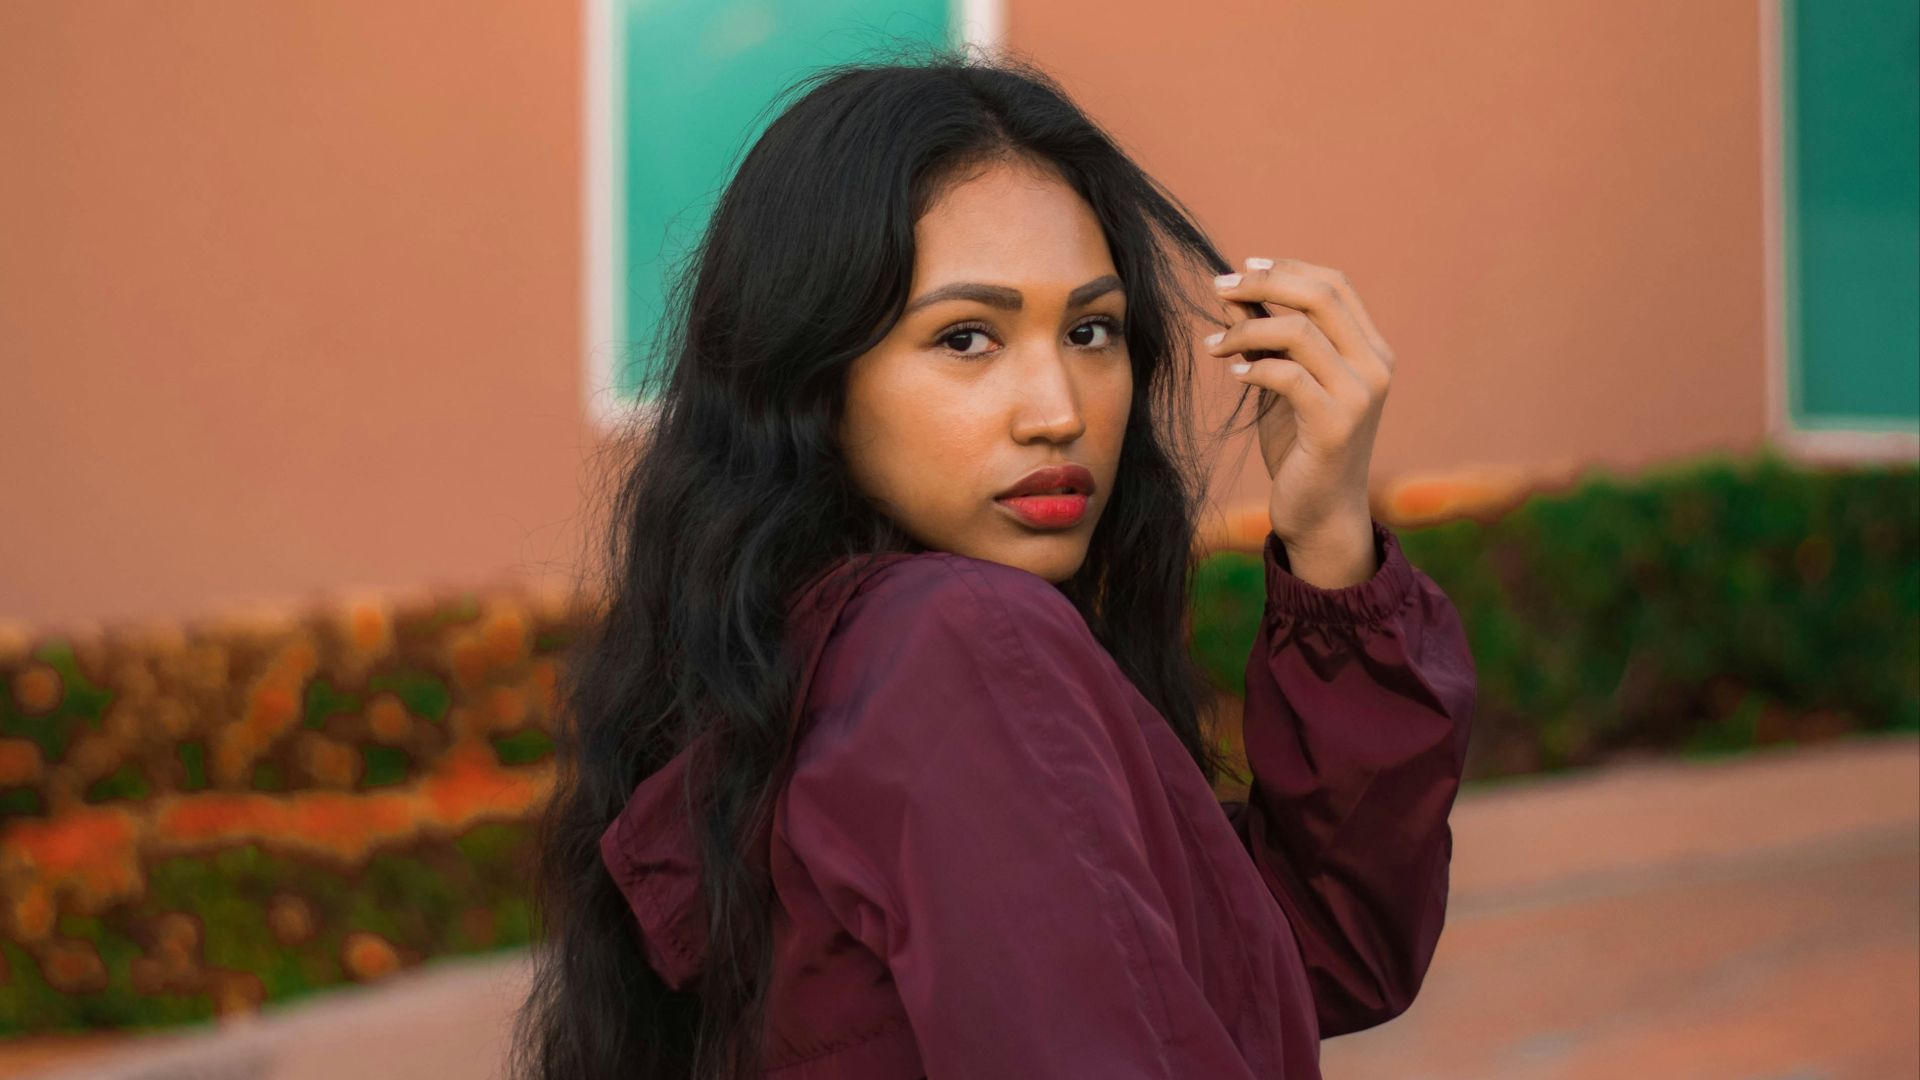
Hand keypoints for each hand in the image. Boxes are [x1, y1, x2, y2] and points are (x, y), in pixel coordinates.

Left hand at [1203, 257, 1394, 572]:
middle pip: (1321, 296)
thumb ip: (1270, 340)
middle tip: (1218, 289)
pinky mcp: (1335, 426)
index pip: (1335, 285)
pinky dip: (1254, 367)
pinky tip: (1233, 373)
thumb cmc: (1302, 447)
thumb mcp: (1285, 383)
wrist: (1321, 513)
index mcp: (1370, 350)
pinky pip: (1289, 376)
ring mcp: (1360, 396)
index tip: (1243, 268)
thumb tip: (1233, 293)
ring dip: (1246, 330)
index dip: (1288, 269)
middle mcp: (1374, 366)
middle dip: (1263, 284)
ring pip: (1300, 332)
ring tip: (1214, 344)